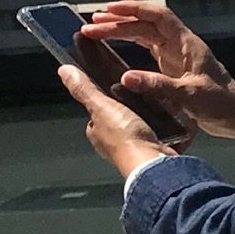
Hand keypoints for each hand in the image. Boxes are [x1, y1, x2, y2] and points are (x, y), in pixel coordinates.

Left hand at [59, 63, 179, 177]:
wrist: (152, 162)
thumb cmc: (125, 140)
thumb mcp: (101, 106)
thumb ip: (84, 89)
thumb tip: (64, 71)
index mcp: (97, 133)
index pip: (97, 113)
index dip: (105, 101)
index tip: (115, 91)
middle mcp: (113, 143)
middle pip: (119, 120)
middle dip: (130, 110)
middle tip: (141, 97)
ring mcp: (134, 148)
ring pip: (139, 128)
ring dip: (147, 120)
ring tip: (158, 106)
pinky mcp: (153, 151)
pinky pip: (158, 136)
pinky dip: (163, 130)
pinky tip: (169, 122)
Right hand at [82, 0, 234, 141]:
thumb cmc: (221, 103)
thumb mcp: (189, 95)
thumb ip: (158, 85)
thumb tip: (125, 78)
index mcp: (187, 44)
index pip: (158, 16)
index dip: (133, 9)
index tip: (109, 9)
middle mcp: (180, 45)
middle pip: (145, 24)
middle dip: (118, 22)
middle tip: (90, 25)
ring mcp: (175, 55)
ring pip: (144, 35)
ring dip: (120, 31)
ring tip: (94, 31)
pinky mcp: (172, 68)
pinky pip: (147, 49)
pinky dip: (129, 45)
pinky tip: (113, 47)